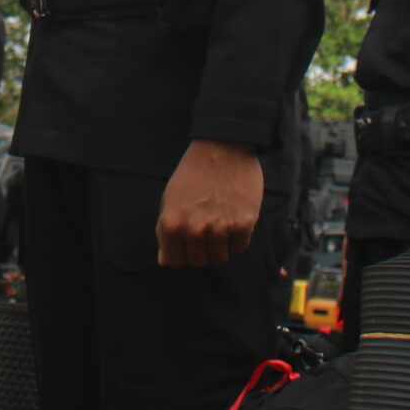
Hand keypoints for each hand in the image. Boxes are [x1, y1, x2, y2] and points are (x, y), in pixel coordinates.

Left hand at [157, 139, 263, 268]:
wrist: (222, 147)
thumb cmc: (193, 173)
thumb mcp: (170, 199)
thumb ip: (167, 231)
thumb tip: (166, 260)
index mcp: (172, 224)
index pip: (175, 262)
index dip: (181, 253)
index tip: (187, 242)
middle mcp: (194, 229)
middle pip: (199, 261)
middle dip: (201, 249)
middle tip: (206, 227)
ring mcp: (219, 228)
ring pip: (220, 257)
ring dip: (220, 245)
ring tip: (220, 222)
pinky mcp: (243, 224)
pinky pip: (240, 247)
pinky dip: (237, 237)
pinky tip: (233, 217)